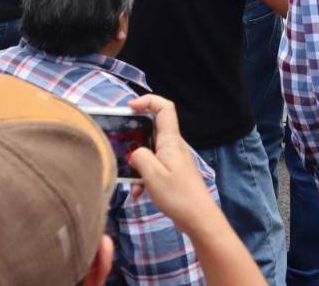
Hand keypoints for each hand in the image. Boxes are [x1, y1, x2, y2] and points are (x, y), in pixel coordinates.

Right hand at [126, 95, 215, 227]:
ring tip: (132, 183)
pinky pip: (152, 168)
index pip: (164, 108)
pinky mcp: (171, 173)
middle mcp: (173, 146)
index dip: (148, 101)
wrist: (197, 217)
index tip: (129, 108)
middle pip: (151, 130)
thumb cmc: (177, 194)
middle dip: (134, 139)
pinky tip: (139, 193)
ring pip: (148, 152)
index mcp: (171, 140)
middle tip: (121, 150)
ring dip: (136, 165)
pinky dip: (142, 178)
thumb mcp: (152, 175)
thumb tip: (134, 153)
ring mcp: (172, 159)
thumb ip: (140, 157)